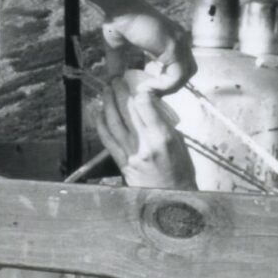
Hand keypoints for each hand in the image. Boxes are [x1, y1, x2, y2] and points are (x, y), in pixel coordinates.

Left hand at [89, 70, 197, 190]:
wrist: (173, 197)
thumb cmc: (180, 169)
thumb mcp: (178, 141)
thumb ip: (162, 123)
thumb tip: (148, 103)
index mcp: (162, 137)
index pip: (145, 106)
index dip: (138, 91)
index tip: (135, 82)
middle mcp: (145, 144)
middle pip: (127, 111)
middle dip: (119, 92)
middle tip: (115, 80)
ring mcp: (131, 154)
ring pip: (114, 122)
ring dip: (107, 104)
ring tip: (106, 91)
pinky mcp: (122, 163)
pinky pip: (107, 139)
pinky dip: (100, 124)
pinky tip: (97, 112)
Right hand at [103, 10, 195, 93]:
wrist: (120, 6)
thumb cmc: (118, 21)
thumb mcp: (118, 48)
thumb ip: (119, 64)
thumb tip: (113, 83)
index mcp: (171, 39)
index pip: (180, 66)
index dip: (165, 80)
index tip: (145, 86)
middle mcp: (180, 40)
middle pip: (187, 72)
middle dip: (169, 85)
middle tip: (149, 89)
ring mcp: (179, 42)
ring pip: (185, 76)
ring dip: (166, 88)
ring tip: (146, 88)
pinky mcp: (173, 46)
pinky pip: (176, 76)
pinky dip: (163, 85)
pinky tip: (146, 85)